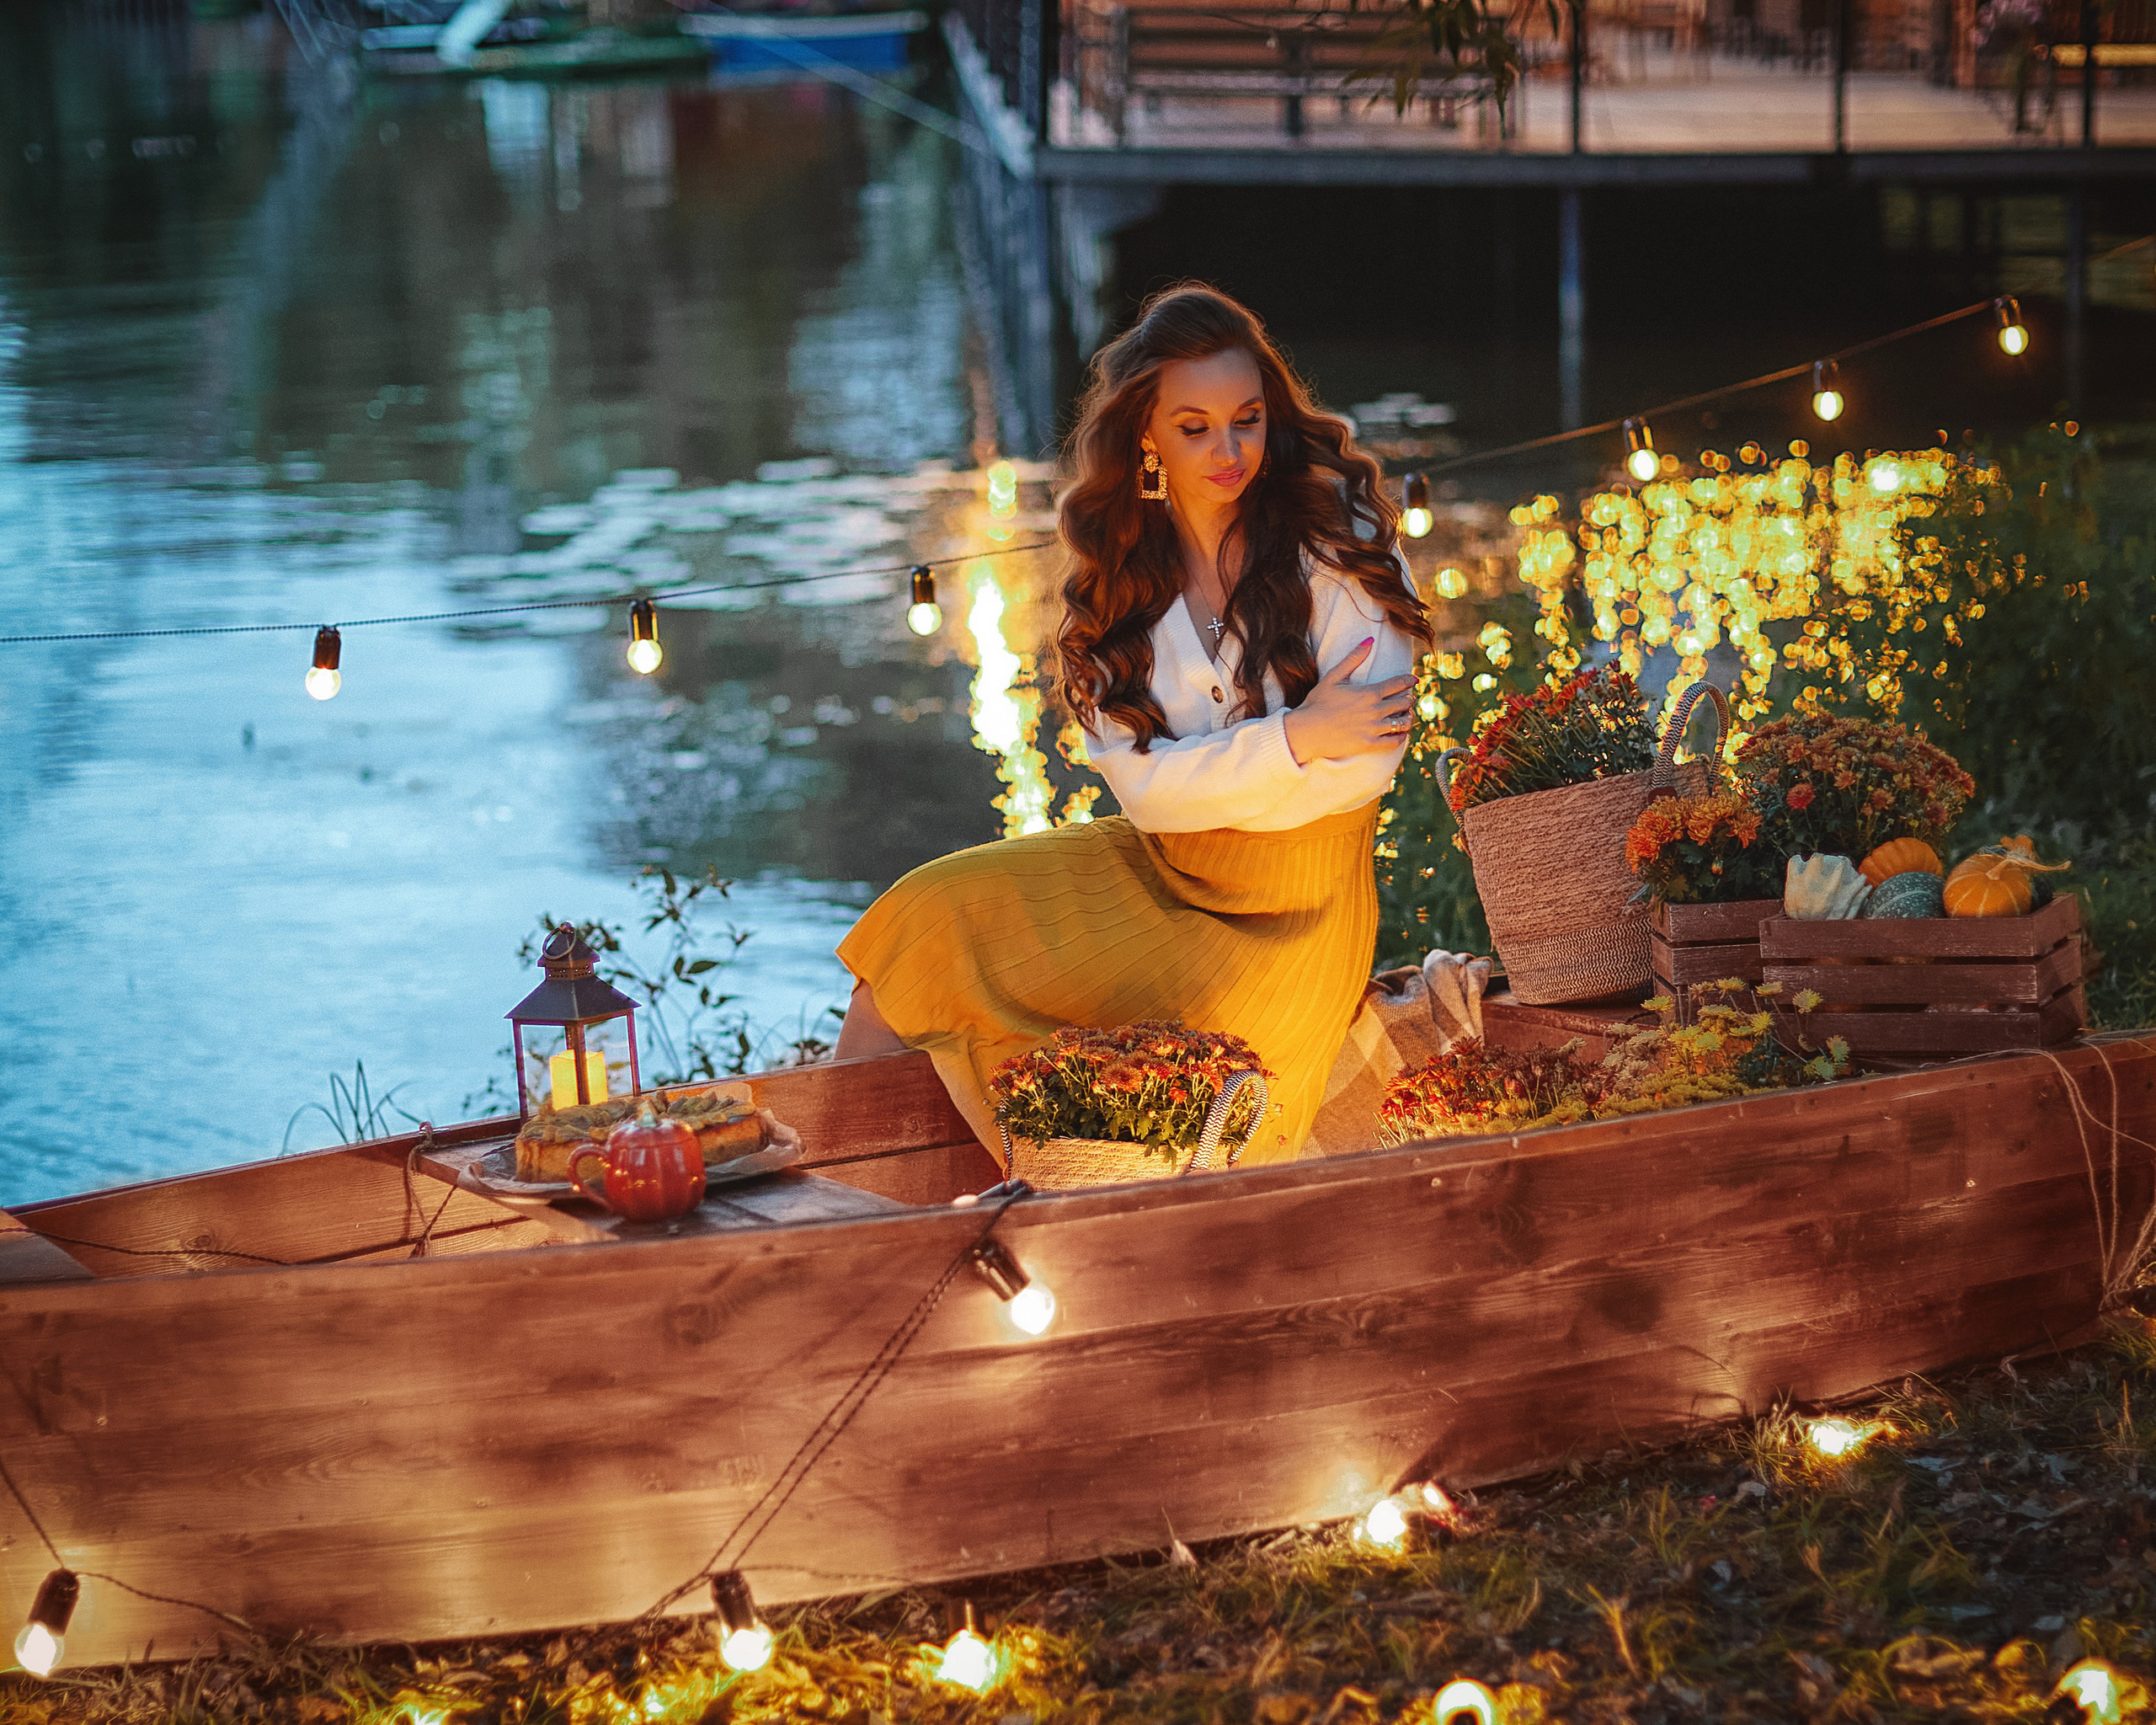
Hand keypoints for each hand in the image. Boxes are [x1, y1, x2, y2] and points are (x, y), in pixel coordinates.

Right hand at [1283, 638, 1413, 765]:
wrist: (1306, 731)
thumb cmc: (1317, 702)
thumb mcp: (1334, 676)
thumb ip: (1354, 658)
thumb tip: (1370, 639)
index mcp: (1369, 692)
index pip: (1398, 684)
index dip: (1408, 680)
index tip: (1412, 680)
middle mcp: (1375, 710)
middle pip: (1404, 702)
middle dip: (1409, 698)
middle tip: (1409, 698)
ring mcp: (1373, 728)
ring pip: (1402, 722)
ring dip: (1408, 717)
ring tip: (1406, 715)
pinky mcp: (1369, 744)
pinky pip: (1395, 741)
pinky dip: (1401, 736)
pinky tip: (1399, 732)